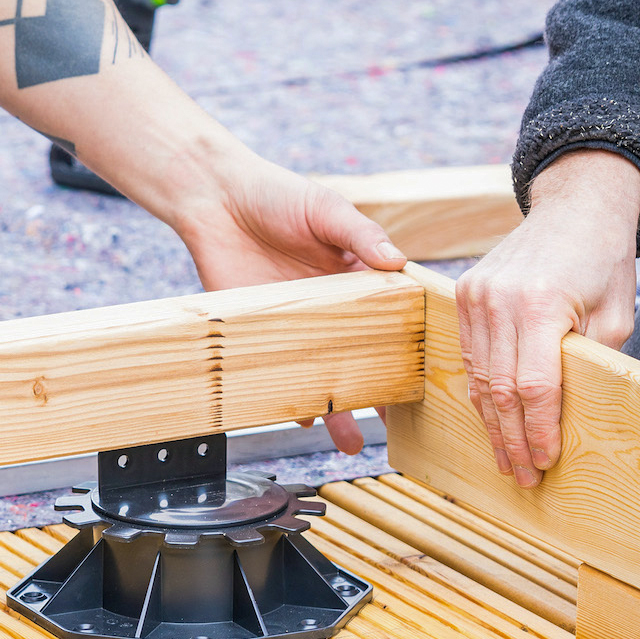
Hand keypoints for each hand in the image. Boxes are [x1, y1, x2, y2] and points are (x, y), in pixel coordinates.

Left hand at [176, 155, 407, 452]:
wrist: (213, 200)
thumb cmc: (277, 196)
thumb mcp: (326, 209)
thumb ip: (361, 234)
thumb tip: (398, 261)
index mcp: (358, 279)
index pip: (393, 318)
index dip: (409, 347)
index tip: (425, 375)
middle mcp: (332, 309)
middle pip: (361, 356)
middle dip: (378, 391)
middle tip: (393, 422)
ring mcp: (295, 325)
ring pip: (322, 374)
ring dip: (335, 408)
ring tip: (351, 442)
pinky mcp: (258, 334)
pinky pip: (279, 373)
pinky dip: (289, 396)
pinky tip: (302, 415)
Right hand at [454, 150, 639, 485]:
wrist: (576, 204)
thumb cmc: (604, 260)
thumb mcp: (616, 315)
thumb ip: (592, 364)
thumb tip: (574, 417)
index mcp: (542, 303)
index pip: (534, 386)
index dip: (539, 431)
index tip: (546, 462)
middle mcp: (500, 299)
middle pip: (499, 390)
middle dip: (513, 440)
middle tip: (523, 478)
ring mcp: (476, 293)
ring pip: (478, 377)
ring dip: (492, 424)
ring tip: (507, 460)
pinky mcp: (465, 291)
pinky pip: (470, 355)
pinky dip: (481, 392)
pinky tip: (494, 421)